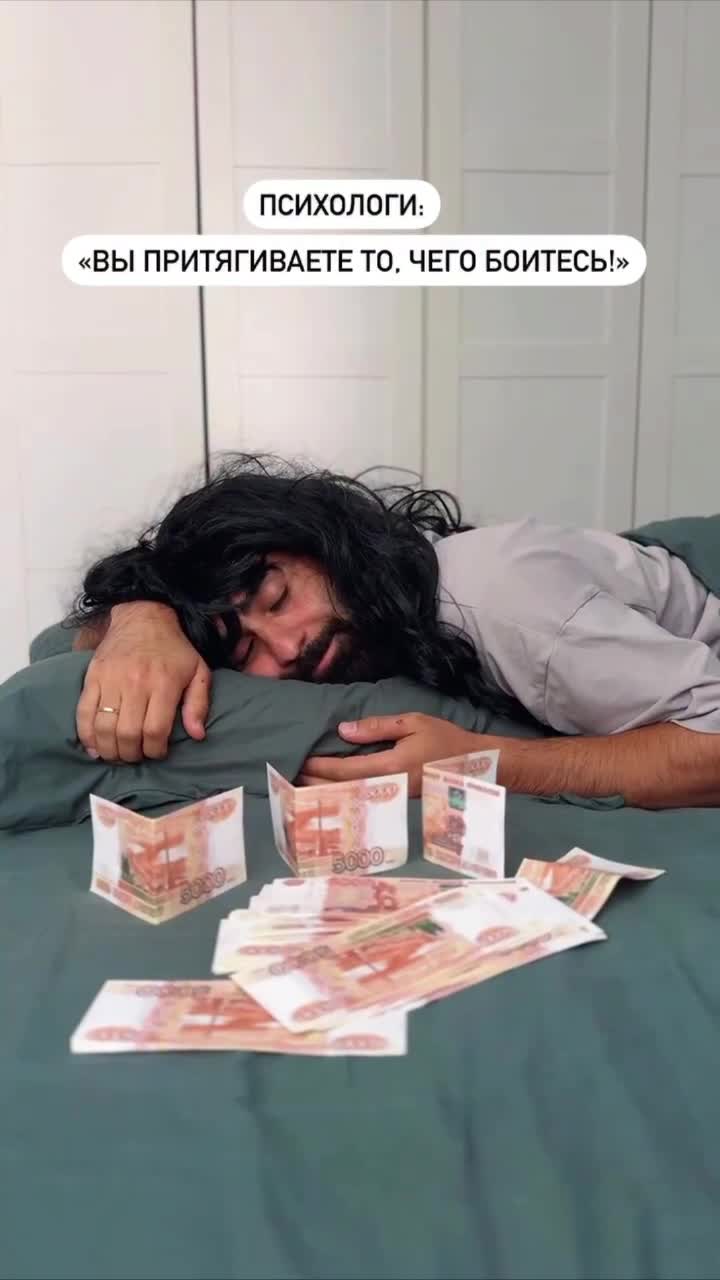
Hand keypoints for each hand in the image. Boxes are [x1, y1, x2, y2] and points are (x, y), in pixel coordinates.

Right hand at [76, 602, 211, 762]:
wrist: (144, 616)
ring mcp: (110, 680)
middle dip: (132, 754)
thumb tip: (197, 735)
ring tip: (118, 754)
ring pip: (104, 727)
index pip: (155, 730)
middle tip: (137, 756)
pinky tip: (95, 748)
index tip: (157, 752)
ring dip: (110, 750)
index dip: (155, 750)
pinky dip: (87, 736)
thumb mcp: (198, 672)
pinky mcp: (92, 677)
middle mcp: (135, 683)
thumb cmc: (174, 649)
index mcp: (163, 683)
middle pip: (128, 734)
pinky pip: (83, 712)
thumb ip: (198, 704)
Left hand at [298, 713, 482, 796]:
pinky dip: (342, 794)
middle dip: (315, 785)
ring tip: (301, 788)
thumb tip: (344, 731)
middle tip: (289, 780)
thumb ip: (377, 728)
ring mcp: (392, 798)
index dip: (319, 768)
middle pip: (343, 790)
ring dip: (326, 793)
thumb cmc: (444, 740)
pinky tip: (329, 790)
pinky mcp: (396, 800)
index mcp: (391, 767)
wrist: (475, 765)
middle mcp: (388, 787)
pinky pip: (363, 797)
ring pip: (351, 797)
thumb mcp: (412, 723)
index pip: (345, 770)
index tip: (299, 762)